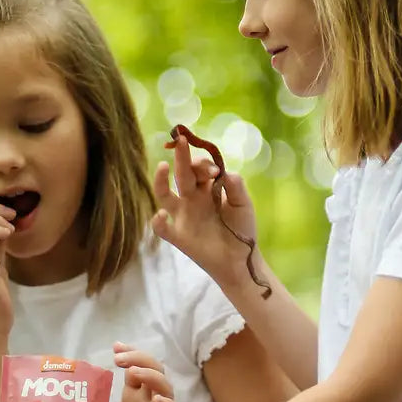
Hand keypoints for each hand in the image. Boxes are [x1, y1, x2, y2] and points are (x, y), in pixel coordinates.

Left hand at [105, 343, 181, 401]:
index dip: (129, 353)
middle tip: (120, 358)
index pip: (136, 367)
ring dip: (151, 376)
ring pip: (165, 387)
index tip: (116, 346)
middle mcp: (150, 401)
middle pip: (153, 369)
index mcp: (136, 397)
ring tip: (134, 372)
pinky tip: (157, 401)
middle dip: (138, 358)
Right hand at [151, 134, 257, 286]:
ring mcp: (183, 216)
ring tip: (163, 166)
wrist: (241, 260)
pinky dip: (158, 221)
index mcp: (208, 189)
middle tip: (182, 142)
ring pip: (164, 195)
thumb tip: (224, 172)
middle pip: (182, 175)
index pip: (199, 169)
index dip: (204, 165)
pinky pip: (162, 228)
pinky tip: (161, 214)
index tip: (215, 171)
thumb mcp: (243, 205)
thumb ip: (237, 187)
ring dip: (161, 181)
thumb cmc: (242, 230)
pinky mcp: (179, 236)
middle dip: (182, 158)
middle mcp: (192, 199)